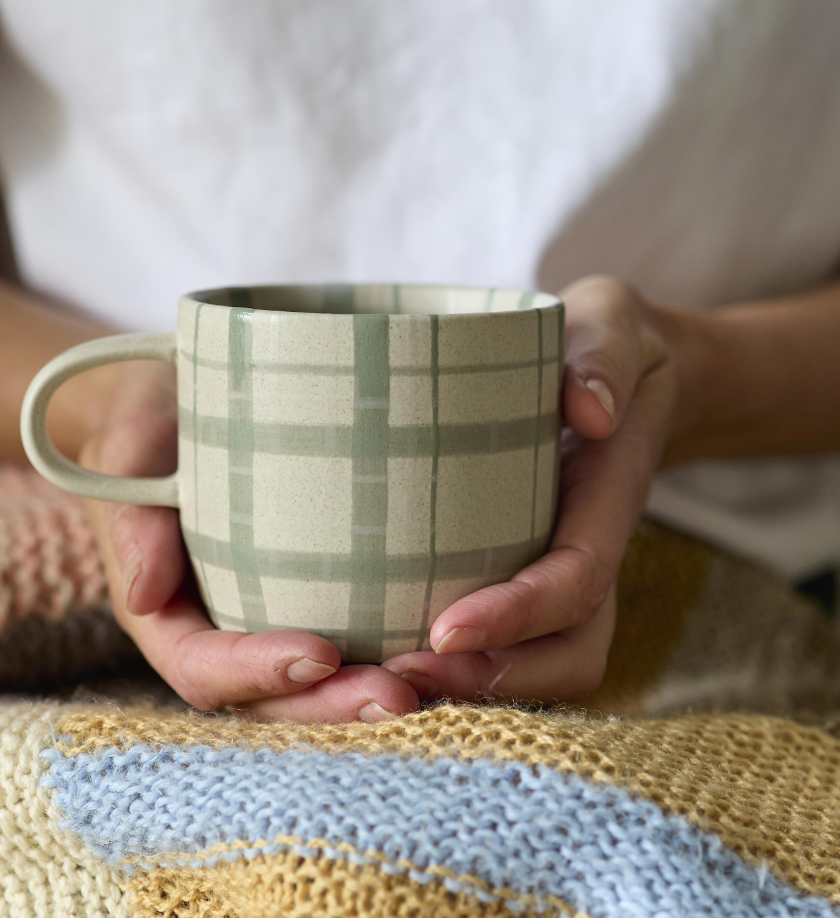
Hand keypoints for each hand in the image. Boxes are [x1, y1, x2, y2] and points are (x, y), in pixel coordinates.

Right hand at [79, 360, 418, 721]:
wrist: (174, 406)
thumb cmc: (149, 424)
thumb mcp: (130, 450)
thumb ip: (133, 518)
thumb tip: (145, 596)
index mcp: (165, 614)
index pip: (203, 667)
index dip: (258, 672)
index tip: (322, 654)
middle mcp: (214, 632)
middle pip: (268, 697)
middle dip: (331, 706)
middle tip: (402, 696)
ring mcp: (258, 620)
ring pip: (310, 685)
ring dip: (365, 695)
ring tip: (436, 684)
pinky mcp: (299, 598)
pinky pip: (341, 640)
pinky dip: (383, 654)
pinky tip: (440, 646)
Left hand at [382, 275, 701, 703]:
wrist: (620, 370)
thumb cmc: (605, 340)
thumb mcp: (611, 321)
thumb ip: (604, 354)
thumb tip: (589, 410)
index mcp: (610, 497)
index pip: (578, 578)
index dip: (519, 614)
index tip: (445, 627)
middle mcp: (591, 548)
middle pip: (568, 650)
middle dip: (492, 675)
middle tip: (399, 674)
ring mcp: (563, 566)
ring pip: (541, 661)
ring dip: (471, 682)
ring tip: (384, 676)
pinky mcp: (527, 566)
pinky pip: (508, 638)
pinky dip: (460, 660)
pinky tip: (387, 649)